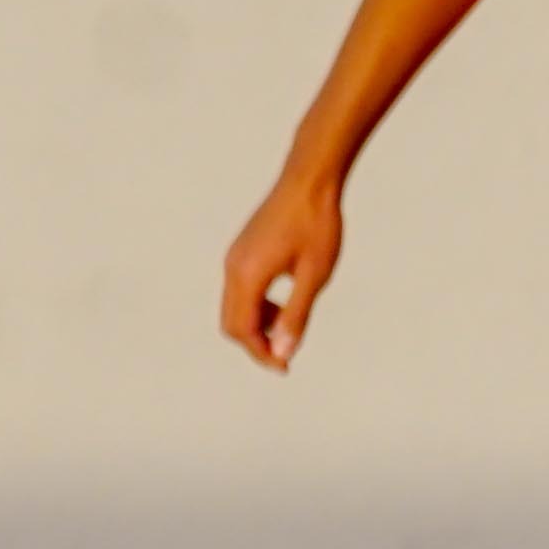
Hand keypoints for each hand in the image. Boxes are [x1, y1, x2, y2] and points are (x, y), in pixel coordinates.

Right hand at [219, 161, 346, 372]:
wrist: (310, 181)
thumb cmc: (317, 226)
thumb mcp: (314, 275)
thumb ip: (296, 315)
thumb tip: (283, 352)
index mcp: (247, 276)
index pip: (242, 330)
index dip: (261, 353)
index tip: (284, 366)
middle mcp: (233, 268)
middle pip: (231, 322)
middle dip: (255, 343)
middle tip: (285, 354)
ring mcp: (235, 257)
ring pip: (234, 306)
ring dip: (257, 324)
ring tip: (290, 327)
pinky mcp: (242, 250)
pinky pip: (240, 289)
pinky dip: (256, 305)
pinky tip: (284, 303)